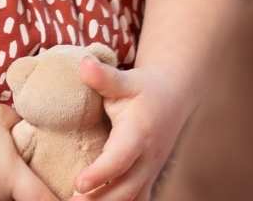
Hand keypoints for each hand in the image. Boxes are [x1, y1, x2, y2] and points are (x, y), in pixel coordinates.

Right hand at [0, 98, 60, 200]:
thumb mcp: (3, 116)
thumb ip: (25, 124)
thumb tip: (41, 125)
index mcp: (13, 177)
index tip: (78, 196)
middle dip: (40, 196)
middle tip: (52, 183)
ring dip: (20, 193)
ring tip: (31, 180)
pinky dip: (4, 193)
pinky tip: (3, 180)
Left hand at [70, 57, 190, 200]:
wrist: (174, 98)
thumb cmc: (145, 88)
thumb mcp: (126, 80)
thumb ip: (104, 76)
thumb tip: (84, 65)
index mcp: (139, 134)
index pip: (120, 159)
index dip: (100, 173)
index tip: (78, 183)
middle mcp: (147, 159)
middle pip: (124, 190)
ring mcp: (149, 173)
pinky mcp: (147, 181)